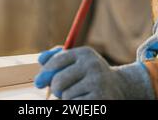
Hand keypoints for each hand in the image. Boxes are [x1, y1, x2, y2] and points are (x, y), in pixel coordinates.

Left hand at [34, 46, 154, 99]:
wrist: (119, 86)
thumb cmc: (90, 74)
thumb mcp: (77, 61)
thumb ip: (58, 57)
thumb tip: (41, 59)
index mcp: (85, 53)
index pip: (58, 60)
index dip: (45, 72)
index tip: (38, 83)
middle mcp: (92, 65)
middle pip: (58, 80)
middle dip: (55, 88)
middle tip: (60, 91)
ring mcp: (97, 82)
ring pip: (66, 95)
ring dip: (67, 97)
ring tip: (78, 93)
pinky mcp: (101, 98)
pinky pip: (74, 104)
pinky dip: (75, 104)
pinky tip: (84, 99)